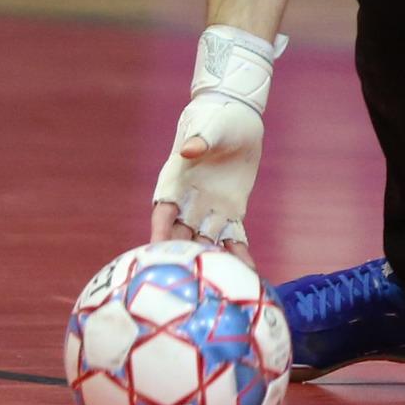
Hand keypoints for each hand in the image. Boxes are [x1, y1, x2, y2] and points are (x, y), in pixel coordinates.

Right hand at [150, 26, 284, 267]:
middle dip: (185, 259)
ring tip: (221, 286)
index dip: (160, 234)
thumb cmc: (214, 119)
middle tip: (190, 283)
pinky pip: (233, 238)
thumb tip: (190, 152)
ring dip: (212, 263)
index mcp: (174, 183)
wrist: (236, 118)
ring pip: (207, 243)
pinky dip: (238, 255)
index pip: (163, 213)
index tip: (157, 256)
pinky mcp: (232, 211)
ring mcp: (209, 210)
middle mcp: (188, 202)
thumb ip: (200, 141)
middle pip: (182, 236)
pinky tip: (247, 274)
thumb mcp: (209, 128)